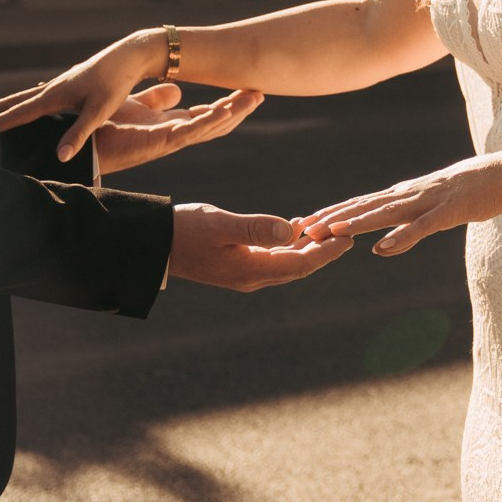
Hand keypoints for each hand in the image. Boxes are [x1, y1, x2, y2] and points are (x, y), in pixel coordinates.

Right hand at [0, 31, 167, 161]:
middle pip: (18, 101)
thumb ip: (79, 134)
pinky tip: (30, 105)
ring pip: (29, 97)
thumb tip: (60, 156)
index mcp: (56, 94)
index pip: (22, 112)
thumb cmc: (116, 82)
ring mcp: (61, 84)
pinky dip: (28, 102)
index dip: (2, 123)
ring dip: (10, 105)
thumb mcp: (99, 111)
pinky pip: (41, 95)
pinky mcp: (70, 83)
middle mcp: (54, 87)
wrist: (130, 56)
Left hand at [88, 80, 263, 174]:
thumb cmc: (106, 128)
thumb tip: (177, 90)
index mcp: (170, 126)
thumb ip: (155, 100)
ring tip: (253, 98)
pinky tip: (226, 110)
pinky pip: (191, 132)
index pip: (205, 116)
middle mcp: (175, 135)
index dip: (226, 104)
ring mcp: (170, 140)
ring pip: (210, 127)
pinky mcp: (161, 143)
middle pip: (215, 122)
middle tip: (260, 93)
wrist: (85, 145)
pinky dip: (210, 121)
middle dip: (238, 109)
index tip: (246, 91)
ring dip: (232, 113)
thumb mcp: (136, 106)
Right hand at [168, 203, 348, 289]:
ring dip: (306, 248)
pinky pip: (271, 257)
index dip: (327, 252)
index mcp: (251, 270)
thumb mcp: (221, 224)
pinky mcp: (235, 264)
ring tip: (327, 230)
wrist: (153, 245)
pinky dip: (287, 244)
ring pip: (286, 263)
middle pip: (298, 267)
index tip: (348, 238)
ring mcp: (243, 273)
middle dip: (322, 251)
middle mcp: (251, 277)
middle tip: (346, 234)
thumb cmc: (184, 230)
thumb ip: (257, 228)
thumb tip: (292, 231)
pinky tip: (295, 228)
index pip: (301, 264)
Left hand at [299, 151, 501, 256]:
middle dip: (330, 217)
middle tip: (302, 228)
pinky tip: (384, 247)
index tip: (303, 223)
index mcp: (402, 195)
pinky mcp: (448, 212)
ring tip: (331, 231)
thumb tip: (381, 246)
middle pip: (363, 206)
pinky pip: (422, 226)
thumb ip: (406, 225)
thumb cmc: (470, 191)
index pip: (359, 204)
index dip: (329, 213)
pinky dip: (402, 236)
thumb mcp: (431, 210)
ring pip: (386, 214)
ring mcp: (427, 202)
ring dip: (357, 222)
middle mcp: (408, 195)